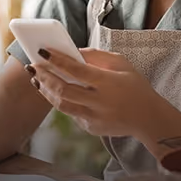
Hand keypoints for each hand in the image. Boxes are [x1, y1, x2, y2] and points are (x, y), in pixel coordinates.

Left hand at [26, 48, 161, 137]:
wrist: (148, 118)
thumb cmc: (135, 85)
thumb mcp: (122, 63)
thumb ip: (97, 56)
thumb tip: (73, 51)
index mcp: (108, 83)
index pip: (76, 70)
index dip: (57, 60)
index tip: (42, 51)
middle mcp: (100, 102)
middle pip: (63, 89)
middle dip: (45, 76)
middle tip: (33, 65)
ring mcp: (94, 118)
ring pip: (61, 105)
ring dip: (46, 90)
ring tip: (36, 79)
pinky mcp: (91, 128)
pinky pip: (71, 113)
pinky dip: (61, 101)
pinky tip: (54, 91)